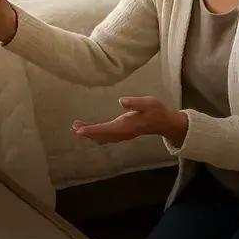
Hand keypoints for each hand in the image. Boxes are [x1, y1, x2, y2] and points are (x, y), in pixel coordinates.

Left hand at [72, 96, 188, 145]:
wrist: (164, 123)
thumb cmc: (156, 111)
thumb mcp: (149, 103)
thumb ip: (136, 102)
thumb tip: (121, 101)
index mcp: (127, 126)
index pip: (106, 129)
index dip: (92, 130)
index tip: (79, 130)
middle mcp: (122, 133)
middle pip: (101, 135)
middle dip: (87, 132)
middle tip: (74, 127)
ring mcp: (122, 135)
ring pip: (102, 137)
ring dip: (90, 133)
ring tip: (76, 127)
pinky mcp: (122, 133)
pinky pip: (106, 136)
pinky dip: (95, 133)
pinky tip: (88, 129)